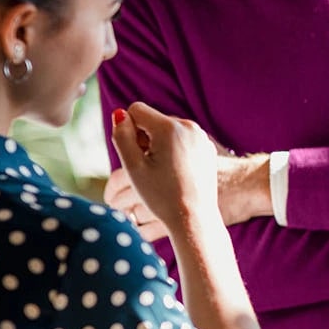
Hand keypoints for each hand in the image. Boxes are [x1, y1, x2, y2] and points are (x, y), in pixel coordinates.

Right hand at [107, 113, 270, 239]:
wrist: (194, 217)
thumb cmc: (161, 195)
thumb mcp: (133, 167)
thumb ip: (121, 136)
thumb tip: (120, 114)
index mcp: (169, 127)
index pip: (136, 110)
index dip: (129, 132)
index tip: (137, 155)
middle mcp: (189, 126)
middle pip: (153, 120)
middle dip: (145, 138)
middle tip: (150, 167)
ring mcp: (201, 136)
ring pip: (167, 130)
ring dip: (159, 145)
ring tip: (163, 172)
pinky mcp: (207, 148)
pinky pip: (183, 140)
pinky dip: (175, 151)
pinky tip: (177, 173)